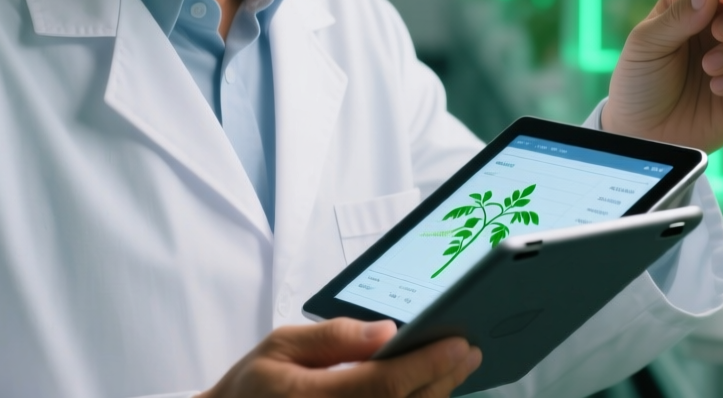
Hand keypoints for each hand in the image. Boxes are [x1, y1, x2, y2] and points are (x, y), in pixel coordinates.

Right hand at [199, 317, 481, 397]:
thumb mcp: (279, 346)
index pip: (383, 385)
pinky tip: (429, 393)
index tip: (458, 342)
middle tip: (469, 352)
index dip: (426, 364)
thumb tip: (387, 331)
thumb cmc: (253, 386)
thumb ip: (333, 337)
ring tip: (456, 369)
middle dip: (443, 379)